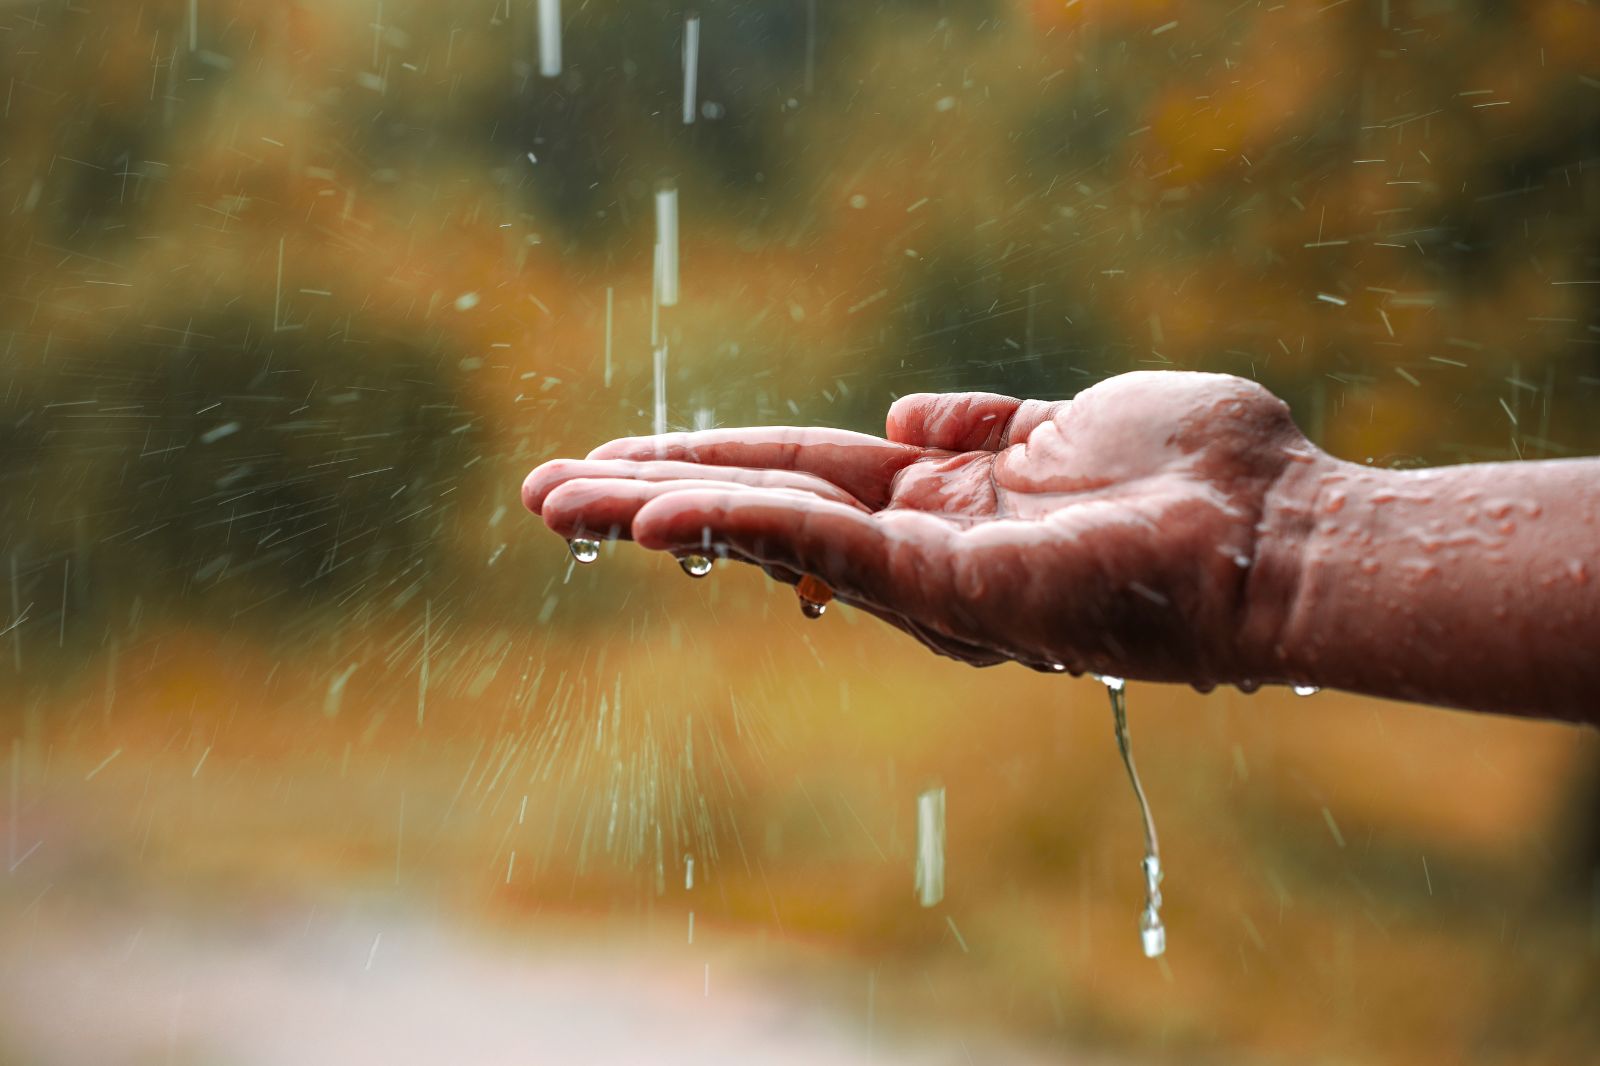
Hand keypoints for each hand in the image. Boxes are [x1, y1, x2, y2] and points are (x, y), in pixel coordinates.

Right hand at [521, 371, 1318, 687]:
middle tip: (539, 492)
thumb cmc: (1208, 479)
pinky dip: (740, 533)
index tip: (625, 460)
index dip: (714, 462)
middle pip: (766, 508)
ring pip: (772, 534)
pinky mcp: (955, 590)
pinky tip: (652, 520)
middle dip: (649, 498)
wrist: (1286, 536)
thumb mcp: (1080, 426)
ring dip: (658, 513)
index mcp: (951, 506)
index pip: (806, 478)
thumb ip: (987, 426)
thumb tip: (909, 414)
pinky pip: (829, 553)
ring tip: (555, 501)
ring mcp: (935, 576)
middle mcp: (927, 549)